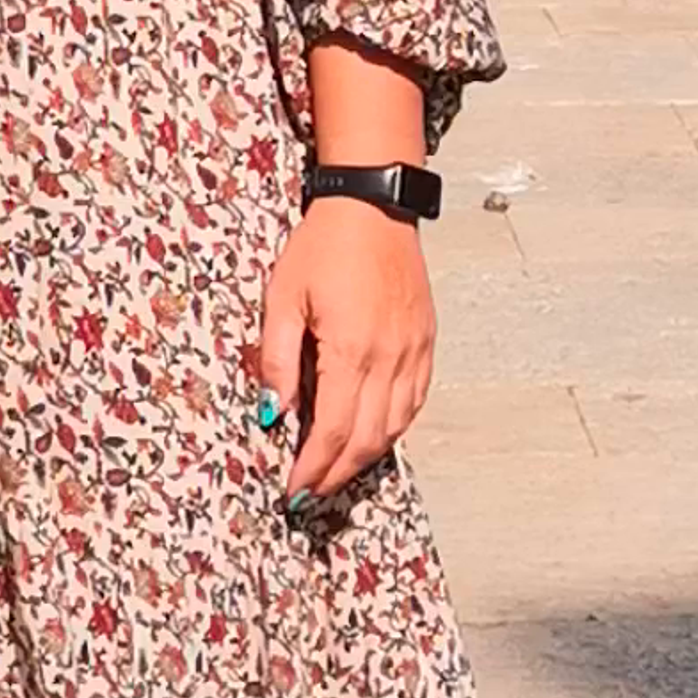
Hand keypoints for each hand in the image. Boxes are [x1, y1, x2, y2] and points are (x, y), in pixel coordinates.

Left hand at [252, 191, 436, 506]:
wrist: (373, 204)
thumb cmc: (323, 245)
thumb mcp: (283, 298)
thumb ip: (277, 360)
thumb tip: (272, 413)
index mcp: (351, 350)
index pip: (332, 432)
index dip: (312, 469)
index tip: (293, 490)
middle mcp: (389, 358)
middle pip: (365, 441)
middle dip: (335, 474)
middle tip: (309, 492)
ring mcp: (413, 351)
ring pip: (394, 427)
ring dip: (363, 457)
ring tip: (334, 471)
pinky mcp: (425, 342)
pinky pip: (413, 402)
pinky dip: (391, 428)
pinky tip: (370, 434)